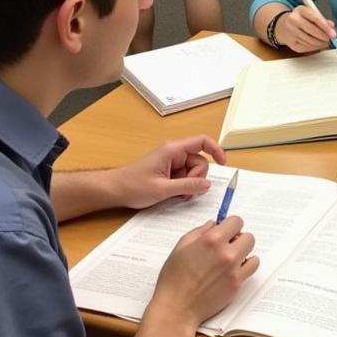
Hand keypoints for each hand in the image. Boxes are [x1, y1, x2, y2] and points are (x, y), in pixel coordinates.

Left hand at [110, 137, 225, 209]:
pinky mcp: (168, 171)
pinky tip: (174, 194)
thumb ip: (187, 186)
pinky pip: (185, 176)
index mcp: (173, 150)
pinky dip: (183, 186)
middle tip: (185, 192)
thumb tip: (207, 185)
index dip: (216, 150)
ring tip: (177, 195)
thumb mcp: (163, 189)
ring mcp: (171, 162)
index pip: (202, 141)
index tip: (223, 163)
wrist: (113, 190)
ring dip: (190, 184)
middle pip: (199, 161)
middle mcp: (174, 153)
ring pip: (193, 171)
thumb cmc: (133, 186)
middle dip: (197, 178)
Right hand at [149, 216, 258, 329]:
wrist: (177, 308)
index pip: (237, 221)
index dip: (231, 225)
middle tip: (228, 245)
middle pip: (248, 236)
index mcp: (212, 239)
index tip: (226, 230)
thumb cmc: (174, 279)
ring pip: (252, 251)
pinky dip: (247, 266)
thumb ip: (200, 231)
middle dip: (238, 239)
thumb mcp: (181, 246)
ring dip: (243, 252)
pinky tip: (235, 269)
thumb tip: (214, 223)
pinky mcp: (237, 283)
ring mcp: (233, 269)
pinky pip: (252, 267)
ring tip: (230, 259)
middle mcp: (226, 252)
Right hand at [276, 4, 336, 53]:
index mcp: (300, 10)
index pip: (315, 18)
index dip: (326, 27)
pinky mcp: (290, 42)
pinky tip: (317, 44)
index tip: (333, 33)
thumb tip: (332, 26)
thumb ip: (322, 19)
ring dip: (320, 43)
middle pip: (312, 31)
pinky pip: (305, 47)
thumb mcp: (311, 14)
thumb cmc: (300, 19)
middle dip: (324, 37)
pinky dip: (314, 47)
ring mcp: (290, 32)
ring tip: (325, 42)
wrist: (283, 25)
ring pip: (310, 41)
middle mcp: (293, 20)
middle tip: (331, 39)